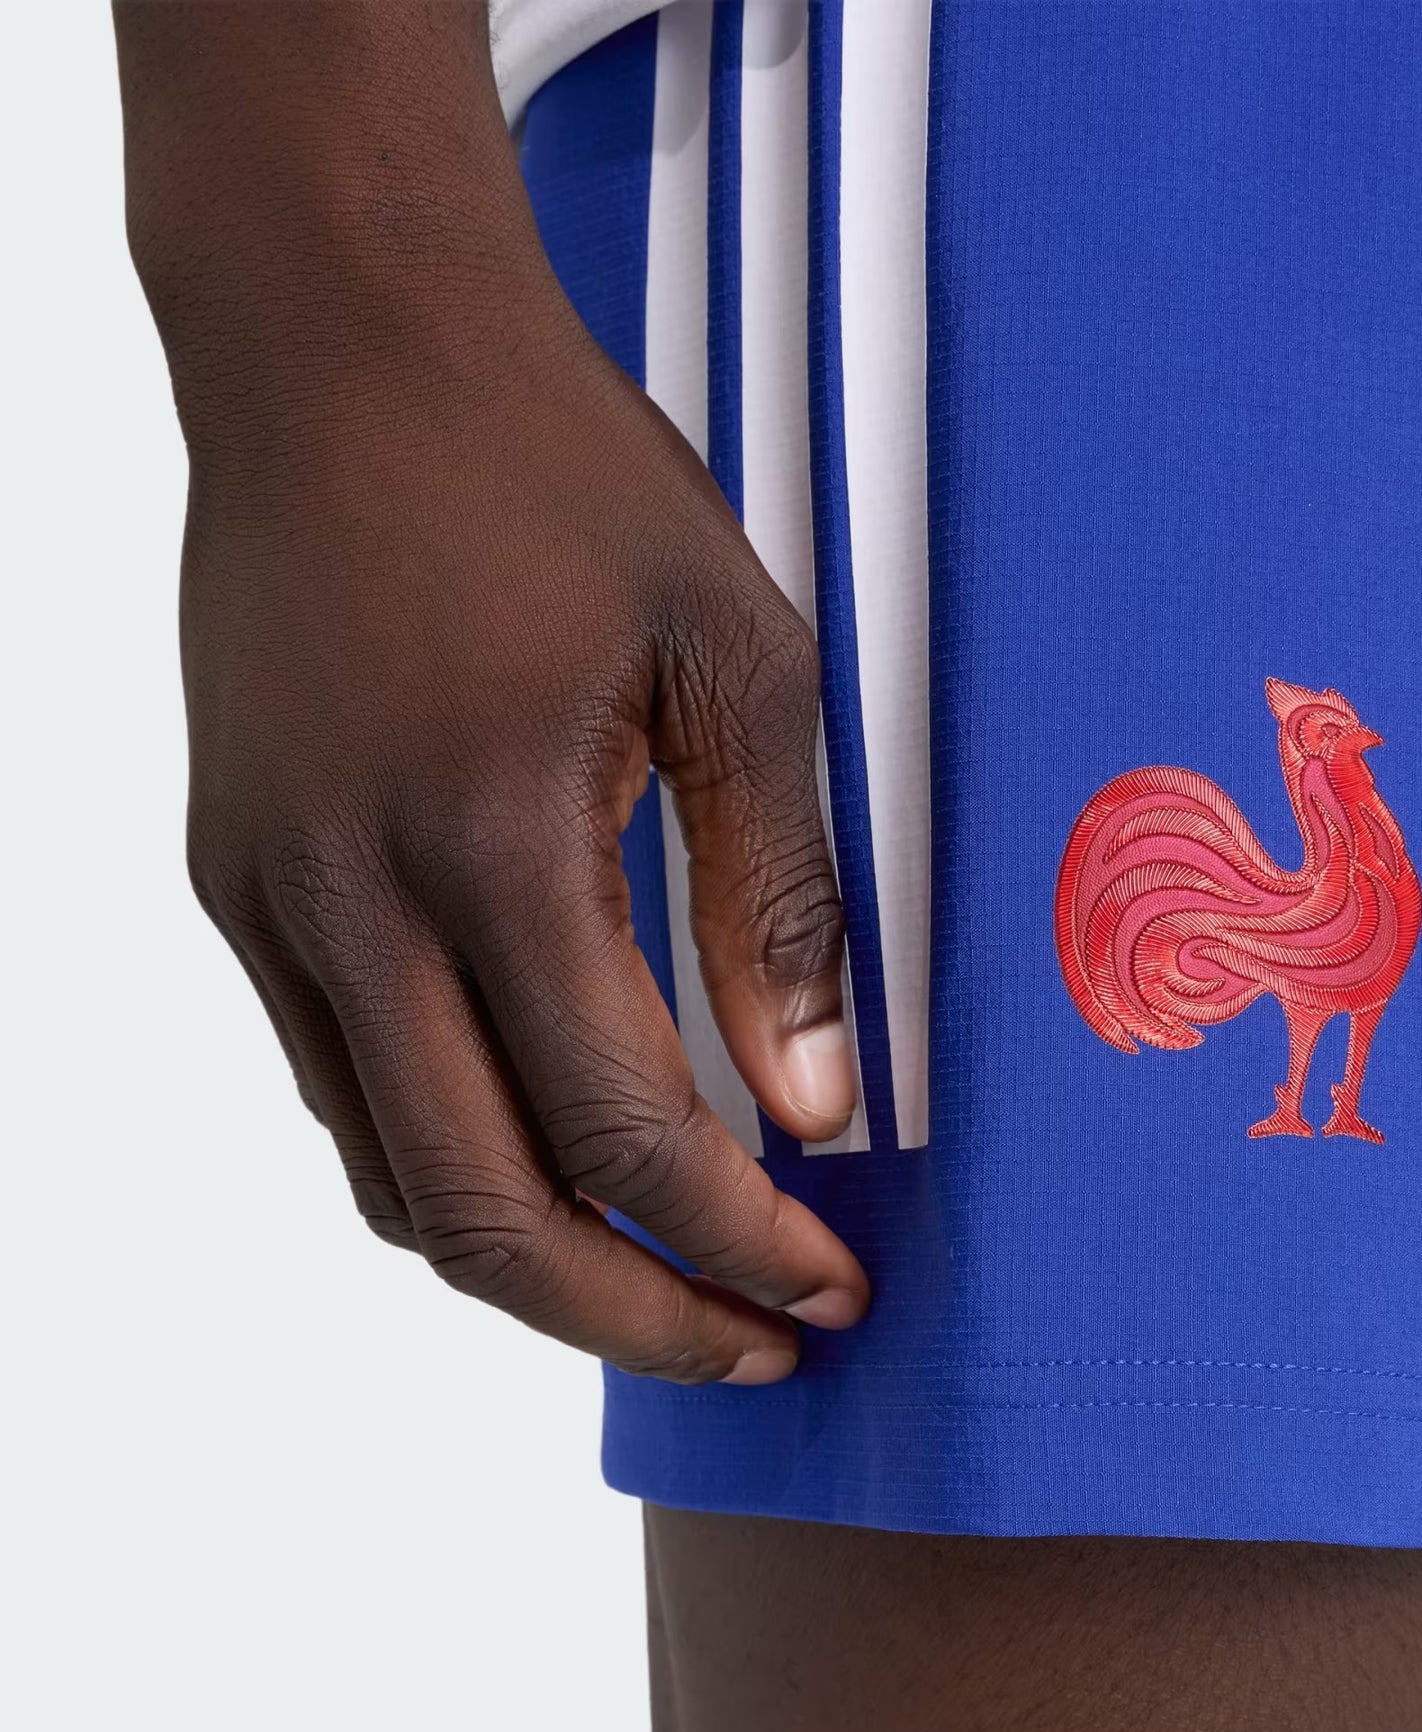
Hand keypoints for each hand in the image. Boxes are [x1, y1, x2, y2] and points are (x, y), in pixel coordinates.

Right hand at [116, 1, 867, 1384]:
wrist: (344, 339)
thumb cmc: (555, 470)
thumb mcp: (736, 661)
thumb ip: (779, 898)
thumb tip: (817, 1102)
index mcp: (486, 838)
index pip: (626, 1128)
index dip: (739, 1240)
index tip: (828, 1285)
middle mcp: (347, 895)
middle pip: (482, 1216)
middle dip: (634, 1319)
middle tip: (755, 1345)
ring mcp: (267, 894)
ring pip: (394, 1175)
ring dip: (537, 1257)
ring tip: (667, 1271)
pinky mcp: (235, 874)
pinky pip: (343, 1082)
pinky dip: (454, 1155)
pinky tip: (551, 1143)